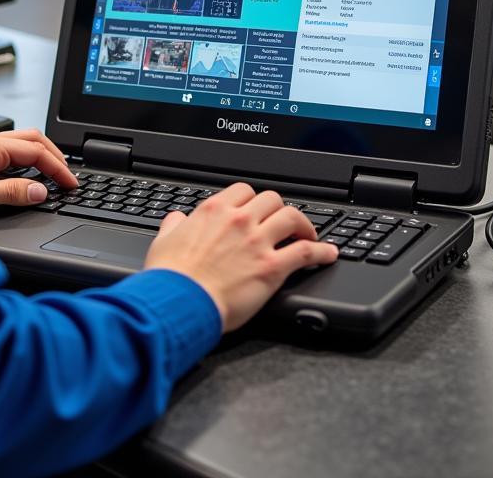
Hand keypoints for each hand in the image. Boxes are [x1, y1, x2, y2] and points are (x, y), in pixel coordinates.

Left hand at [0, 128, 77, 210]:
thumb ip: (12, 194)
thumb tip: (41, 191)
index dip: (58, 168)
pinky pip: (7, 150)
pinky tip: (23, 175)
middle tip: (67, 177)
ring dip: (39, 156)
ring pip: (20, 143)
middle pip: (32, 140)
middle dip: (54, 156)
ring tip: (51, 174)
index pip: (36, 151)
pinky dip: (24, 160)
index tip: (70, 183)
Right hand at [144, 183, 338, 331]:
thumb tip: (177, 220)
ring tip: (309, 233)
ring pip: (291, 217)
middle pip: (272, 199)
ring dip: (303, 224)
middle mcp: (238, 220)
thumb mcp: (164, 241)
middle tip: (283, 222)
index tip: (256, 209)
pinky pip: (305, 251)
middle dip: (279, 209)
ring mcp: (257, 242)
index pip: (243, 191)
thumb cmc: (171, 277)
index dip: (253, 200)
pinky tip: (328, 253)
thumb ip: (174, 225)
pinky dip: (321, 251)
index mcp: (214, 211)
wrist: (180, 301)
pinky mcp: (271, 267)